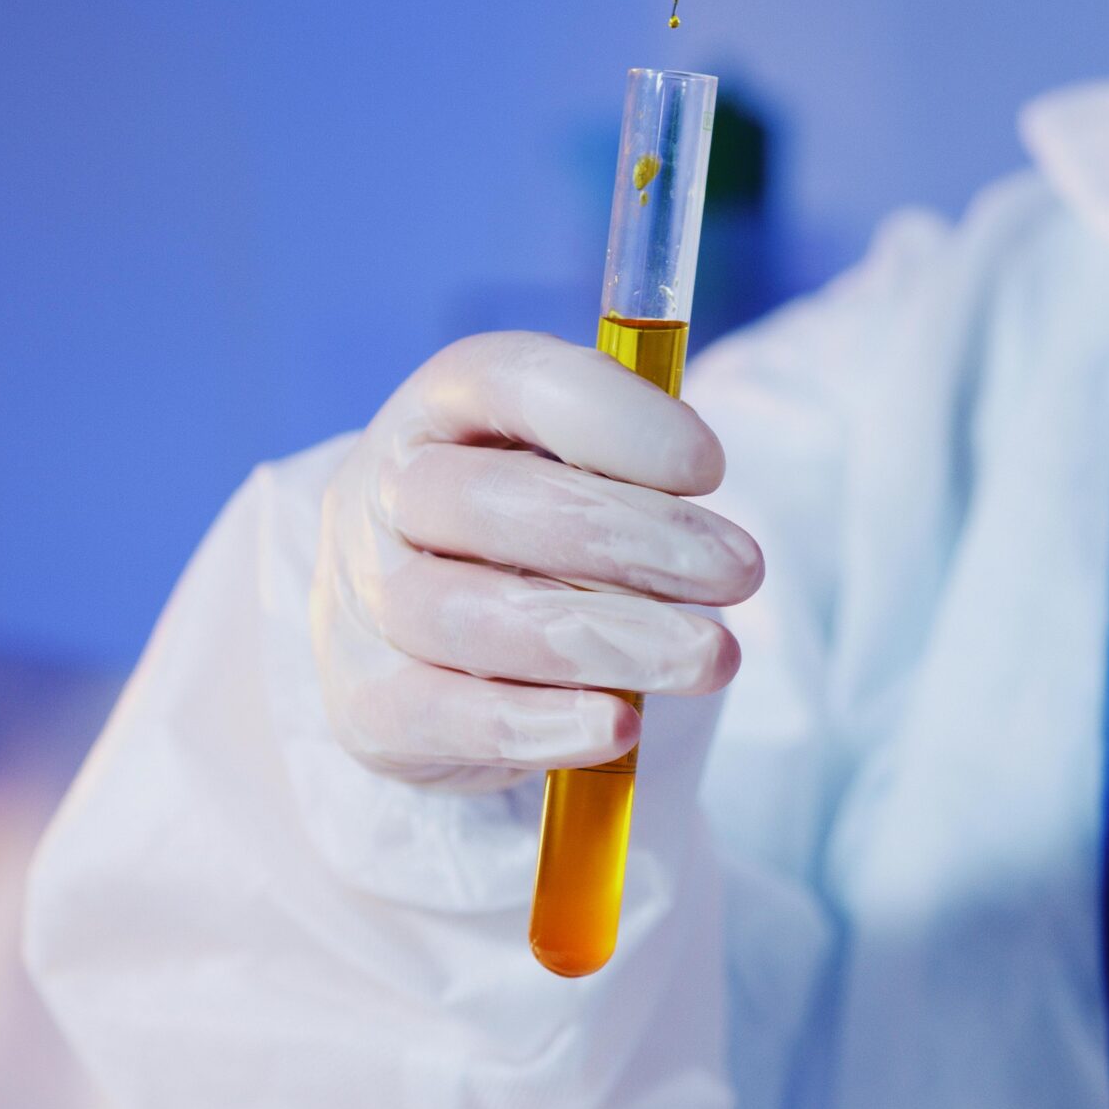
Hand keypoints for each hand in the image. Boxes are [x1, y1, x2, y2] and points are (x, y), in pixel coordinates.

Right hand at [313, 333, 763, 791]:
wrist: (410, 633)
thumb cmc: (519, 530)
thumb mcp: (565, 466)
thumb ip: (618, 457)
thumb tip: (697, 474)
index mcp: (439, 406)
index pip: (511, 382)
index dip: (613, 418)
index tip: (710, 467)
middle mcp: (384, 491)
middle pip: (496, 502)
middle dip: (633, 539)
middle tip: (742, 571)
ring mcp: (366, 600)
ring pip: (476, 616)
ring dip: (611, 638)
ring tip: (712, 657)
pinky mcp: (370, 705)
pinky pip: (452, 717)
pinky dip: (543, 724)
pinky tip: (620, 726)